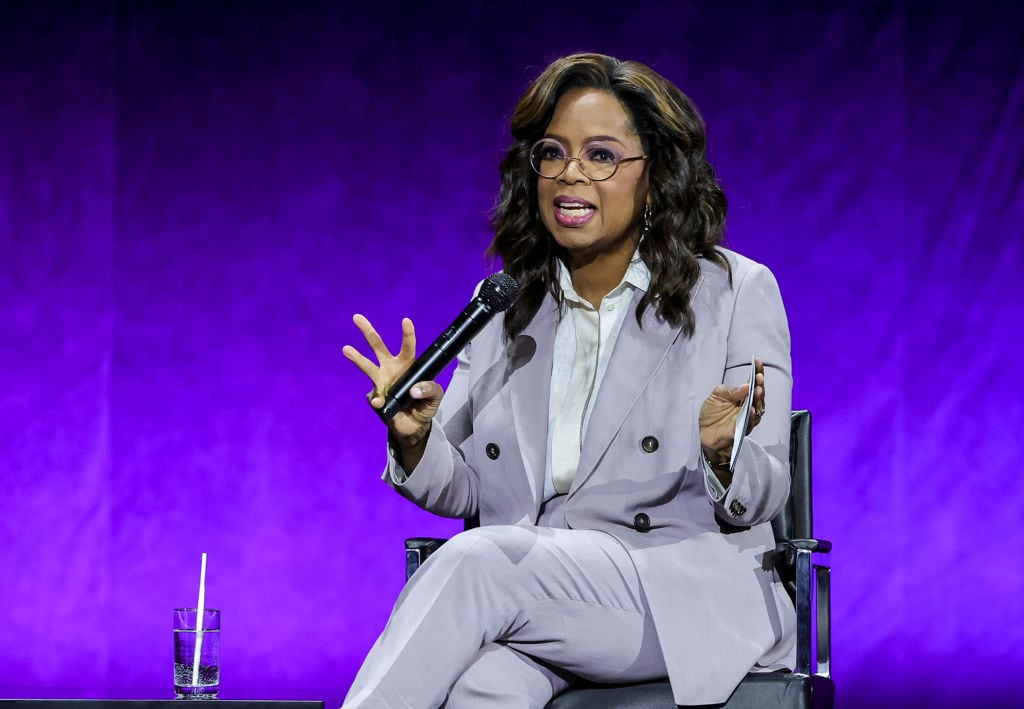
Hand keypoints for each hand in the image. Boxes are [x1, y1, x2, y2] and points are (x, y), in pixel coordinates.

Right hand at [342, 314, 442, 447]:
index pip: (407, 346)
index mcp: (408, 364)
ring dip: (356, 358)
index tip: (406, 321)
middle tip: (357, 317)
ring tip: (346, 349)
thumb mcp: (436, 396)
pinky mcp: (375, 397)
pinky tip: (382, 404)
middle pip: (378, 347)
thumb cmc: (425, 406)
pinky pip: (374, 397)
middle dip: (368, 332)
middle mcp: (391, 369)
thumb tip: (413, 390)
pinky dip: (378, 401)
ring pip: (367, 366)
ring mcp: (381, 382)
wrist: (413, 426)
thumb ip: (430, 389)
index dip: (407, 334)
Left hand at [699, 357, 765, 464]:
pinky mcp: (744, 428)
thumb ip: (730, 391)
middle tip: (759, 377)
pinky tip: (751, 409)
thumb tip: (746, 385)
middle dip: (759, 384)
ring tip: (758, 389)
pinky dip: (752, 415)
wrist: (704, 433)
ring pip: (758, 407)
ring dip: (759, 398)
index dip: (757, 371)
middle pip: (758, 393)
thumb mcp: (716, 396)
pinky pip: (750, 422)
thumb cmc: (711, 413)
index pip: (752, 381)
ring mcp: (748, 417)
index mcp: (742, 395)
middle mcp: (748, 405)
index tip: (758, 361)